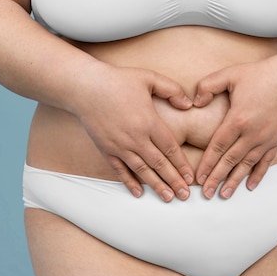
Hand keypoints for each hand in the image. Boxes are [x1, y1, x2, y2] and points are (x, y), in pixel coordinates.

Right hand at [74, 61, 193, 201]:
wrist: (85, 87)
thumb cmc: (119, 80)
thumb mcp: (149, 78)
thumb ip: (172, 90)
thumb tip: (188, 105)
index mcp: (149, 122)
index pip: (170, 148)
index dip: (182, 164)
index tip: (191, 178)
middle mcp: (136, 138)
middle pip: (159, 164)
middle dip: (174, 181)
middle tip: (185, 196)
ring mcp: (120, 146)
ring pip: (142, 171)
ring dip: (156, 186)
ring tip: (168, 198)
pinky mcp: (106, 149)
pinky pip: (120, 170)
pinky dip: (130, 183)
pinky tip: (139, 193)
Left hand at [193, 57, 276, 198]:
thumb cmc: (258, 74)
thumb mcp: (229, 74)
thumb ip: (207, 86)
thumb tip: (195, 103)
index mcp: (238, 119)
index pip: (218, 146)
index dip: (207, 163)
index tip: (198, 177)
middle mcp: (252, 133)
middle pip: (230, 160)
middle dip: (216, 178)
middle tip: (205, 194)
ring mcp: (266, 138)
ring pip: (247, 165)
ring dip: (234, 181)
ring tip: (224, 195)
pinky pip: (266, 162)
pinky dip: (258, 175)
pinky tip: (249, 186)